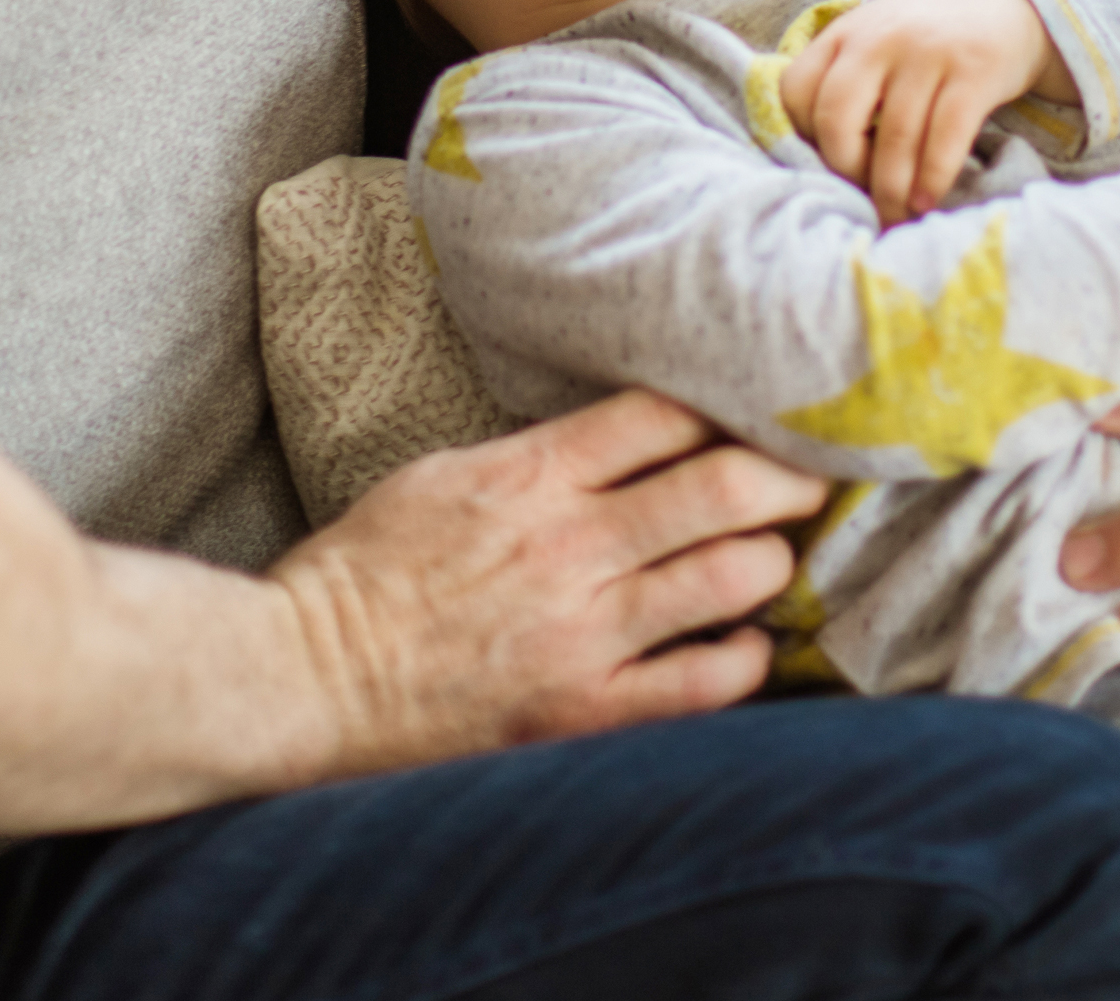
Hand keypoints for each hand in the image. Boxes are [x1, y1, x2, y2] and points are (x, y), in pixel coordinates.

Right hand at [270, 388, 826, 772]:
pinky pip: (706, 682)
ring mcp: (583, 634)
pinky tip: (745, 643)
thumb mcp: (445, 474)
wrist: (306, 677)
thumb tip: (631, 436)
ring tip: (772, 558)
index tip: (758, 418)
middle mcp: (569, 548)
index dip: (730, 409)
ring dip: (773, 560)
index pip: (666, 415)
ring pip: (734, 575)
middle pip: (723, 485)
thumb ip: (541, 455)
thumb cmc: (367, 571)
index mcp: (530, 476)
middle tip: (812, 477)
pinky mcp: (585, 711)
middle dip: (788, 476)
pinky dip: (746, 656)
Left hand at [779, 0, 1068, 224]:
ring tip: (895, 216)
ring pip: (895, 138)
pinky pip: (944, 138)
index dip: (802, 138)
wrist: (1002, 3)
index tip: (826, 163)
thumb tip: (818, 161)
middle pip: (837, 118)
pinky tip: (926, 201)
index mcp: (843, 33)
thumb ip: (841, 81)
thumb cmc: (924, 40)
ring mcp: (927, 54)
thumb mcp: (872, 41)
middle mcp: (879, 39)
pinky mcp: (973, 73)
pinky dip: (932, 178)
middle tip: (861, 197)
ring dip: (891, 190)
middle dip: (845, 171)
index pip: (795, 92)